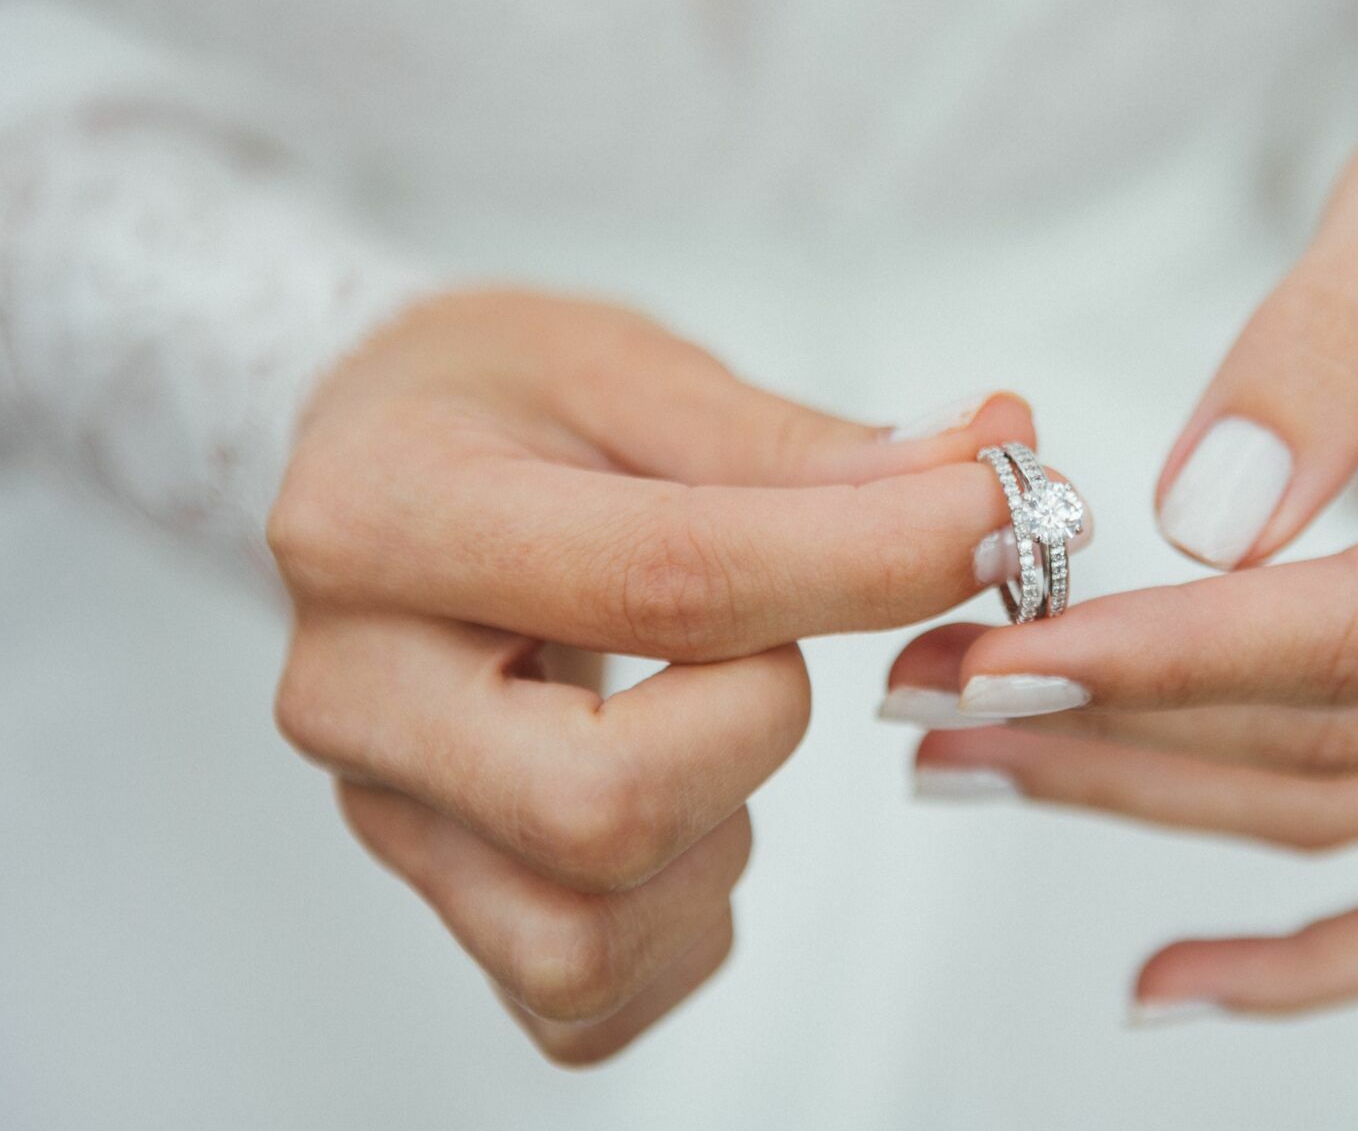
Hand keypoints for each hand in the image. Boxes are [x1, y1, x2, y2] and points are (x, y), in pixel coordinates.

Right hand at [269, 290, 1045, 1062]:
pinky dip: (683, 920)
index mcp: (387, 517)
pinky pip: (585, 993)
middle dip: (760, 727)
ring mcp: (387, 815)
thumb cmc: (500, 404)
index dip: (864, 564)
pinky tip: (688, 800)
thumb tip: (996, 472)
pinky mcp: (438, 898)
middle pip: (603, 806)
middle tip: (769, 639)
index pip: (661, 583)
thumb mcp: (635, 370)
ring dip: (719, 833)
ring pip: (588, 934)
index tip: (992, 524)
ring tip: (707, 711)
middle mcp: (356, 690)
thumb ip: (805, 446)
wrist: (382, 461)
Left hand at [886, 118, 1357, 1018]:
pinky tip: (1163, 985)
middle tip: (925, 694)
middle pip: (1337, 734)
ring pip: (1337, 810)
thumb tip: (1208, 523)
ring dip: (1143, 798)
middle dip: (1114, 724)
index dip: (1174, 656)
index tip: (996, 659)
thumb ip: (1325, 337)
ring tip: (963, 756)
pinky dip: (1302, 964)